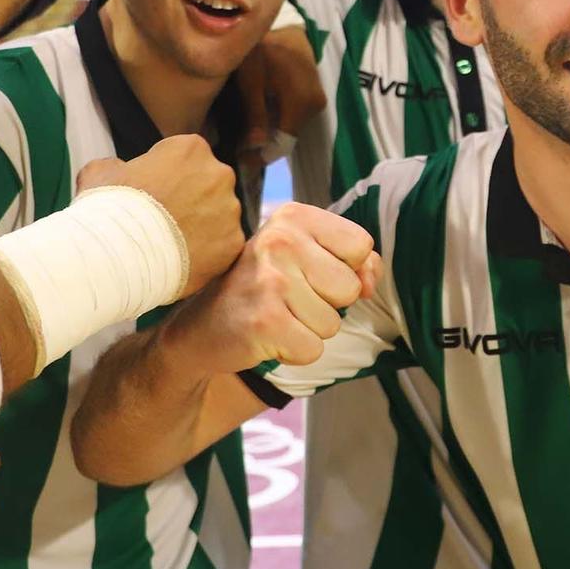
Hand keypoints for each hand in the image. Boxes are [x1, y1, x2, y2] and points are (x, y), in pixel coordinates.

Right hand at [78, 135, 244, 292]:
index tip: (154, 194)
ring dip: (203, 225)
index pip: (185, 157)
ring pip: (220, 215)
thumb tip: (117, 170)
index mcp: (191, 148)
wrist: (121, 256)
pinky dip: (209, 252)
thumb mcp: (100, 173)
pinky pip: (224, 244)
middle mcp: (219, 173)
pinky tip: (184, 260)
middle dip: (192, 199)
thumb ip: (117, 166)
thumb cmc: (109, 210)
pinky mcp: (234, 241)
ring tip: (173, 244)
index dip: (168, 176)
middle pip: (208, 184)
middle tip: (165, 221)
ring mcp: (230, 209)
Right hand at [168, 202, 378, 369]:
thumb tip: (370, 282)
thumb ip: (352, 261)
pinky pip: (314, 349)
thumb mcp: (304, 257)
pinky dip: (295, 352)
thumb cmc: (262, 289)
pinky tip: (269, 337)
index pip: (361, 245)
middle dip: (327, 304)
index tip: (314, 275)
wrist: (200, 327)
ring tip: (277, 316)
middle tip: (289, 300)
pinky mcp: (265, 321)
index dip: (348, 269)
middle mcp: (281, 241)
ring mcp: (271, 281)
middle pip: (350, 287)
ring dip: (309, 329)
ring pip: (333, 322)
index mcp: (293, 217)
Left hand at [236, 25, 325, 153]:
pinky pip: (295, 117)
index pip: (282, 142)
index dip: (262, 155)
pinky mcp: (315, 96)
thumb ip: (255, 114)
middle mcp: (315, 105)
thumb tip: (254, 147)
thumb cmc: (264, 50)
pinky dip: (278, 121)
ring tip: (247, 133)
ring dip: (271, 133)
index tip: (241, 161)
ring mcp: (317, 101)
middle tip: (239, 147)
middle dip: (264, 145)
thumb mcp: (252, 79)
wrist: (286, 28)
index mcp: (300, 102)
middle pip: (287, 137)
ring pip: (291, 128)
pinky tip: (262, 117)